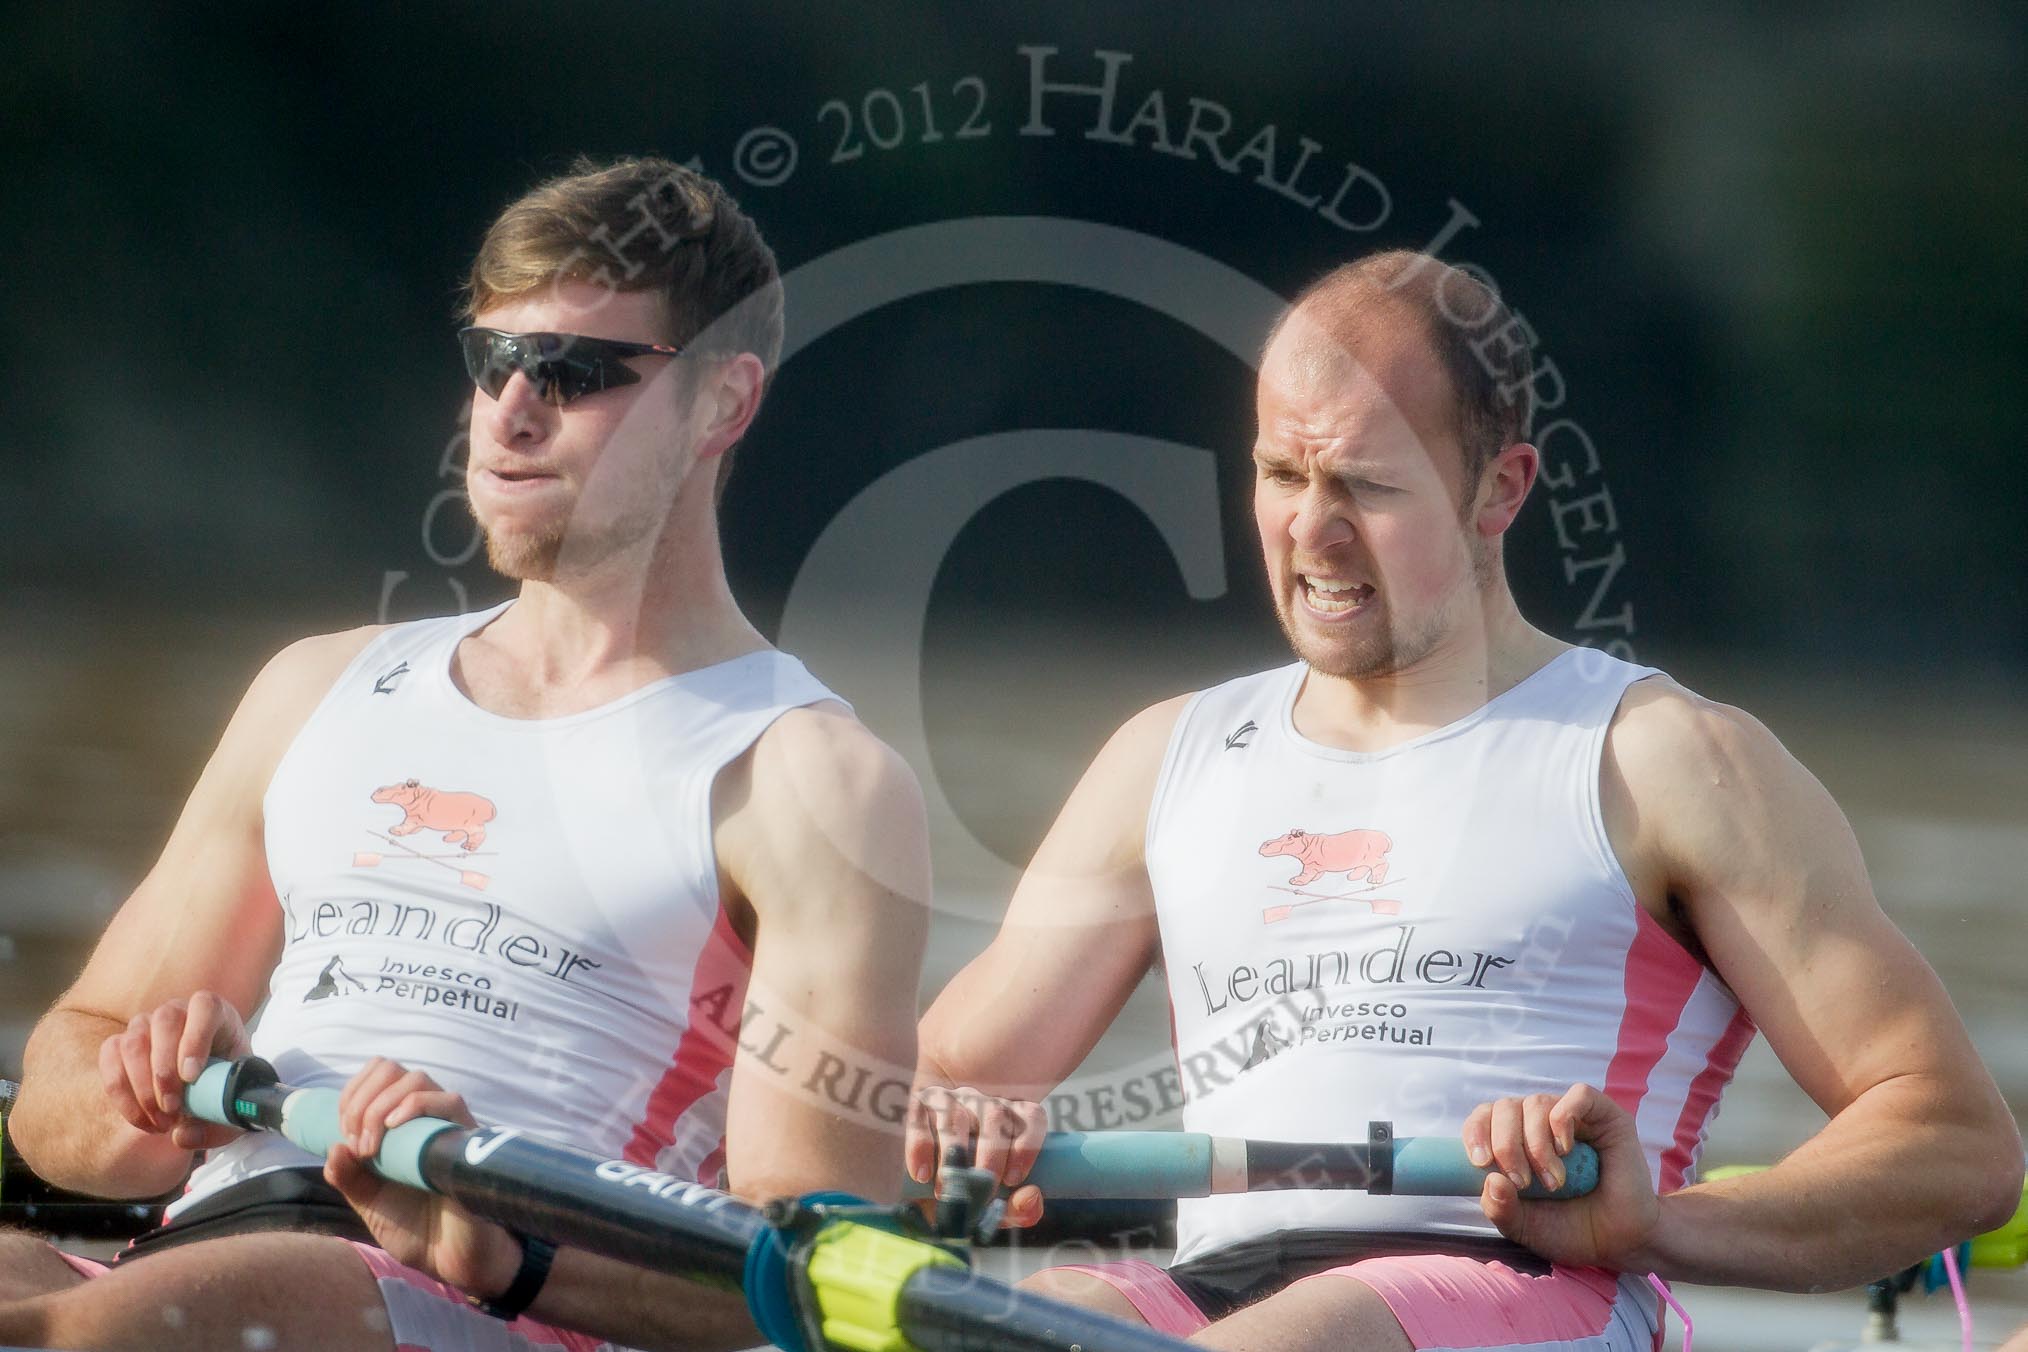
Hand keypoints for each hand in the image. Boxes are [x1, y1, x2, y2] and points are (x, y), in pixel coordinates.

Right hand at [96, 991, 251, 1151]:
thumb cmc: (224, 1087)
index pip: (204, 1006)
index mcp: (216, 1013)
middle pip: (164, 1022)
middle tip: (173, 1109)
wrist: (204, 1088)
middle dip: (165, 1071)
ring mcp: (146, 1024)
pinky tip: (141, 1118)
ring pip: (133, 1042)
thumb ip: (217, 1120)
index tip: (192, 1076)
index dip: (196, 1039)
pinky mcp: (121, 1042)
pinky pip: (110, 1058)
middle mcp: (178, 1012)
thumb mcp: (233, 1103)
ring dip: (143, 1087)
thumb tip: (181, 1135)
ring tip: (161, 1121)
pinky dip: (121, 1093)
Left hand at [322, 1057, 522, 1299]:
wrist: (449, 1260)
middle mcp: (423, 1118)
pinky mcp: (467, 1139)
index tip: (344, 1132)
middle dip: (361, 1099)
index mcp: (398, 1126)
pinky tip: (394, 1130)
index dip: (352, 1094)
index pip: (376, 1077)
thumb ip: (348, 1177)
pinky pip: (448, 1101)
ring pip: (416, 1079)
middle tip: (357, 1142)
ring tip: (372, 1146)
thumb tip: (334, 1146)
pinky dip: (414, 1106)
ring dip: (380, 1106)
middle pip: (391, 1069)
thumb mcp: (368, 1202)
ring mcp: (446, 1125)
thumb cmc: (415, 1229)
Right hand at [904, 1084, 1048, 1226]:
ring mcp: (953, 1099)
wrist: (931, 1171)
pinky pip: (920, 1119)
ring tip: (946, 1189)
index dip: (1026, 1147)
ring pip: (957, 1115)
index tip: (1014, 1180)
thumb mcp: (999, 1199)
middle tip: (981, 1190)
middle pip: (995, 1116)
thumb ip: (1020, 1206)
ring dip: (954, 1153)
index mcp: (1014, 1117)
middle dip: (990, 1156)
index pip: (1031, 1118)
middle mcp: (985, 1101)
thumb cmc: (973, 1184)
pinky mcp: (921, 1103)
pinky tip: (922, 1174)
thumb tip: (1030, 1197)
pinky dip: (921, 1146)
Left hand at [1463, 1083, 1659, 1269]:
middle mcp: (1539, 1123)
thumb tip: (1489, 1180)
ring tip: (1553, 1181)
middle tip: (1522, 1182)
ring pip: (1535, 1102)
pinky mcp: (1605, 1116)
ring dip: (1536, 1144)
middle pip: (1505, 1107)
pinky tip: (1565, 1149)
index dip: (1475, 1132)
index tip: (1479, 1161)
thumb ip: (1500, 1208)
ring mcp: (1572, 1117)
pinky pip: (1578, 1095)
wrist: (1621, 1242)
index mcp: (1515, 1142)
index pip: (1484, 1118)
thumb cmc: (1570, 1229)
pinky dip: (1563, 1118)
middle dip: (1506, 1145)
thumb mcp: (1524, 1227)